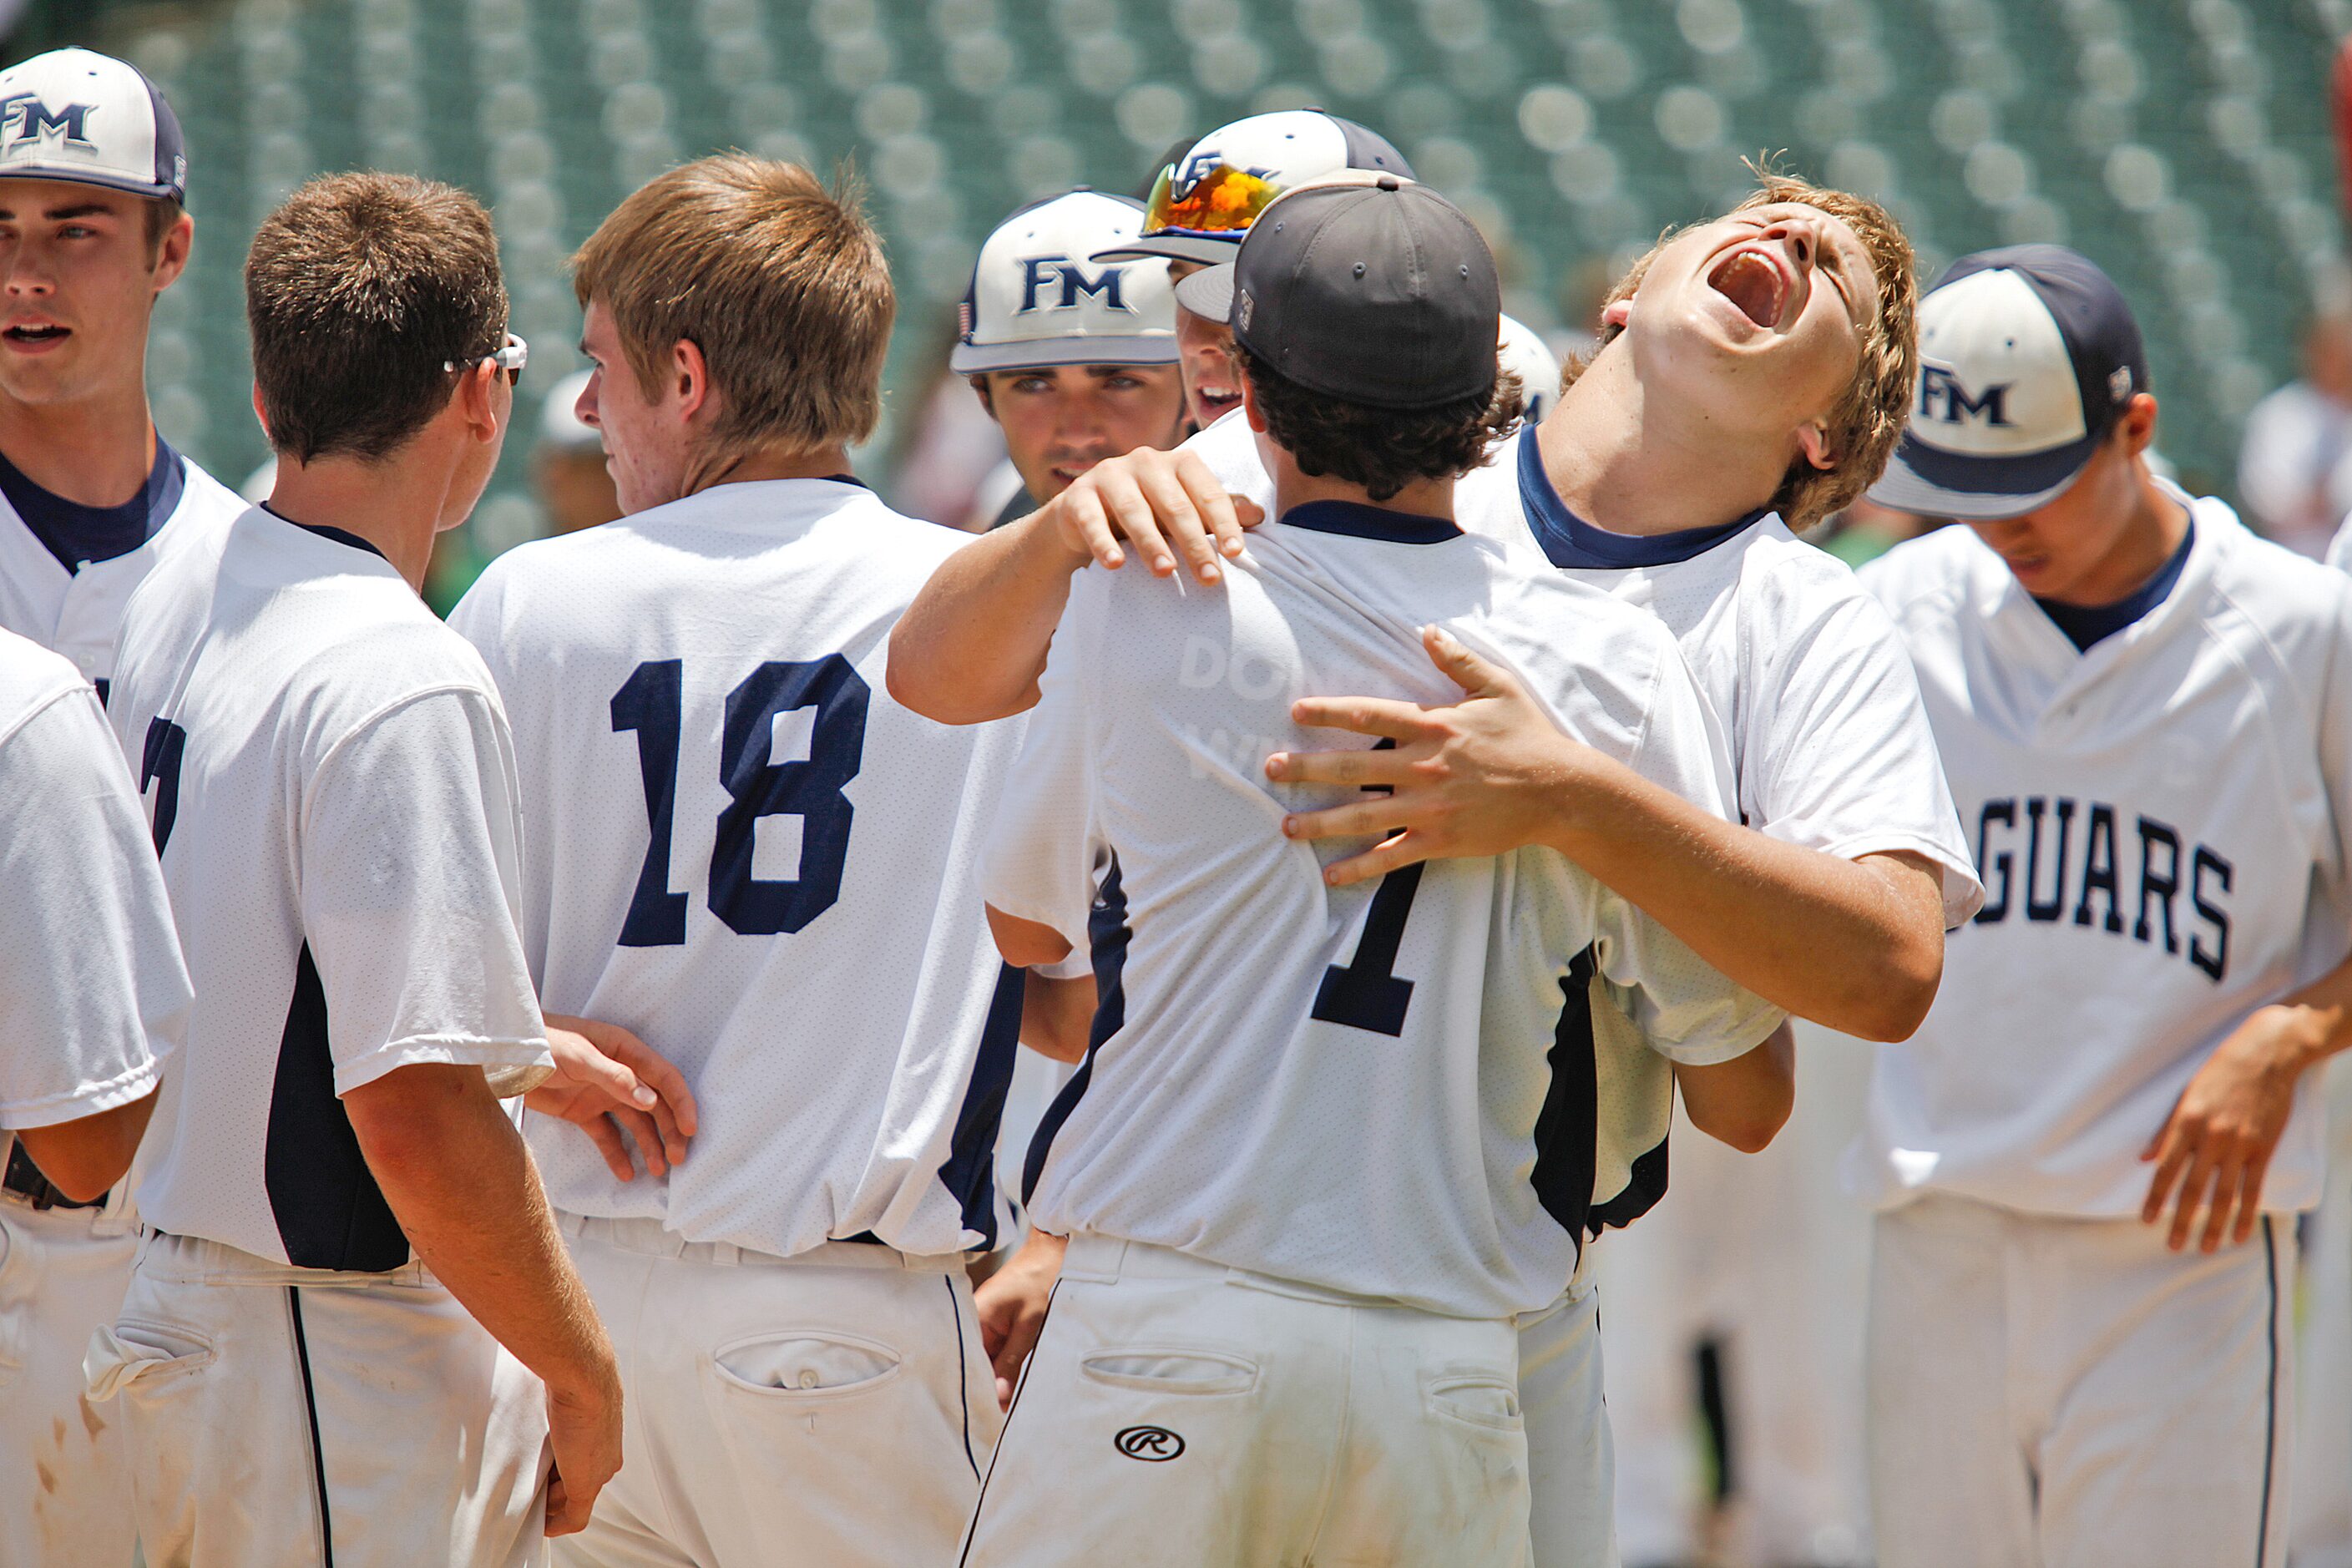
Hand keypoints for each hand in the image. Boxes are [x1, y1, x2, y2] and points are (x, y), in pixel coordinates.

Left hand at [526, 1015, 698, 1181]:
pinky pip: (606, 1136)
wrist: (502, 1055)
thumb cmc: (543, 1043)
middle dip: (669, 1131)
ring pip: (635, 1123)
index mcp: (626, 1052)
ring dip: (649, 1145)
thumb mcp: (579, 1057)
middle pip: (655, 1104)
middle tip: (677, 1159)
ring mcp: (602, 1094)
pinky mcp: (582, 1112)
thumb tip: (651, 1102)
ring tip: (658, 1171)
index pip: (664, 1078)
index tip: (691, 1130)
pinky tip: (626, 1174)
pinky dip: (616, 1155)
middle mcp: (620, 1073)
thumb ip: (615, 1078)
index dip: (681, 1102)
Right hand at [541, 1371, 622, 1536]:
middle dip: (552, 1490)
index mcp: (604, 1435)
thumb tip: (542, 1392)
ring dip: (549, 1505)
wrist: (585, 1377)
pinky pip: (575, 1518)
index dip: (559, 1471)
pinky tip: (540, 1525)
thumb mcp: (566, 1393)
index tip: (538, 1471)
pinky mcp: (587, 1485)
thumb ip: (558, 1403)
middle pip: (576, 1484)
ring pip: (572, 1501)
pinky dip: (557, 1525)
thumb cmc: (575, 1375)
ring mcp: (599, 1472)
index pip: (581, 1463)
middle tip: (526, 1488)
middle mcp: (606, 1457)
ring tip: (525, 1502)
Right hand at [974, 1229, 1064, 1409]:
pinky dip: (1003, 1368)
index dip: (975, 1390)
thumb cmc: (1040, 1281)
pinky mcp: (995, 1328)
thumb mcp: (1029, 1325)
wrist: (1052, 1254)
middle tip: (997, 1418)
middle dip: (985, 1388)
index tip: (983, 1416)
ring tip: (1005, 1408)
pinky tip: (1011, 1385)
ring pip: (984, 1363)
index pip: (965, 1363)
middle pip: (972, 1365)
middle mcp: (972, 1324)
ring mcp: (983, 1326)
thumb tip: (997, 1397)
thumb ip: (1011, 1361)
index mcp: (972, 1318)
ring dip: (996, 1380)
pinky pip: (994, 1354)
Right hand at [1039, 448, 1260, 583]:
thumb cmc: (1150, 514)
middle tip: (1209, 577)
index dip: (1224, 523)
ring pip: (1134, 510)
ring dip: (1151, 543)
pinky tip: (1115, 565)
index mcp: (1179, 463)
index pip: (1208, 492)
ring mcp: (1110, 475)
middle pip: (1175, 504)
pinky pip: (1091, 520)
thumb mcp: (1185, 512)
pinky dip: (1103, 542)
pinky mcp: (1077, 496)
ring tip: (1166, 573)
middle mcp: (1146, 462)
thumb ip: (1218, 512)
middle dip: (1194, 543)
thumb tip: (1259, 516)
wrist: (1086, 517)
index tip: (1236, 554)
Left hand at [1267, 624, 1592, 885]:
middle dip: (1307, 768)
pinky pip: (1392, 855)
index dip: (1330, 713)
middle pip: (1353, 767)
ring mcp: (1430, 806)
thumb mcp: (1496, 688)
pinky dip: (1361, 866)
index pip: (1370, 715)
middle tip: (1270, 770)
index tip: (1296, 712)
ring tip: (1287, 825)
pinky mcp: (1441, 839)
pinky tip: (1331, 874)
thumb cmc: (1528, 736)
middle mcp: (1424, 766)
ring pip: (1363, 815)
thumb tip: (1427, 631)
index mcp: (1433, 726)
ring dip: (1321, 821)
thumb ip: (1457, 662)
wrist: (1560, 791)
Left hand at [2140, 1004, 2321, 1251]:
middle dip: (2182, 1221)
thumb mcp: (2185, 1094)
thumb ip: (2165, 1130)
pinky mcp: (2264, 1148)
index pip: (2165, 1169)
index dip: (2155, 1198)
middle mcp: (2211, 1137)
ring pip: (2224, 1194)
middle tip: (2173, 1246)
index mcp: (2186, 1122)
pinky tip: (2239, 1233)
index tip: (2146, 1220)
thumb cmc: (2220, 1072)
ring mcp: (2239, 1145)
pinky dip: (2245, 1213)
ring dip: (2213, 1225)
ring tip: (2206, 1248)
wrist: (2267, 1055)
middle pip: (2193, 1188)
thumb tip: (2144, 1159)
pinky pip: (2253, 1188)